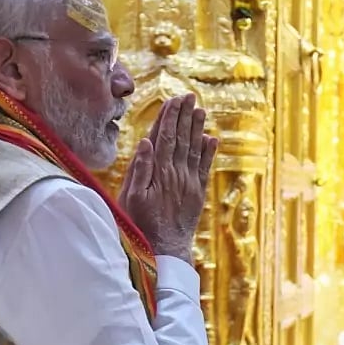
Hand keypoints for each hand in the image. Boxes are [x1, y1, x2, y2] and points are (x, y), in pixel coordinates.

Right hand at [118, 93, 218, 261]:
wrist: (166, 248)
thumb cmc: (141, 223)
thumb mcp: (132, 197)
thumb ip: (140, 169)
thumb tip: (146, 143)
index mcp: (159, 172)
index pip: (165, 138)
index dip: (170, 117)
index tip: (174, 100)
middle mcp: (177, 174)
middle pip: (182, 139)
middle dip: (185, 116)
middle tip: (190, 96)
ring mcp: (190, 183)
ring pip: (195, 149)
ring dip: (198, 128)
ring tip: (201, 110)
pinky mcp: (197, 193)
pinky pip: (205, 167)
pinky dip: (209, 152)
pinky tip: (211, 138)